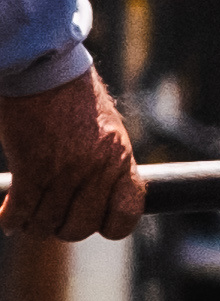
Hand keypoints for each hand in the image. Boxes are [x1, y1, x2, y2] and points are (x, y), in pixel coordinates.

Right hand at [0, 68, 139, 240]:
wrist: (46, 71)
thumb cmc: (74, 99)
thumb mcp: (106, 132)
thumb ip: (106, 165)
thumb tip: (97, 198)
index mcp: (120, 160)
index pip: (127, 214)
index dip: (107, 227)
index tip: (91, 223)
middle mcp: (97, 169)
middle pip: (80, 226)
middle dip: (61, 229)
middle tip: (48, 219)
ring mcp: (65, 170)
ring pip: (47, 221)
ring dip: (32, 225)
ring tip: (24, 219)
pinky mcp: (32, 166)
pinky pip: (21, 209)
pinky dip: (10, 218)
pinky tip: (6, 216)